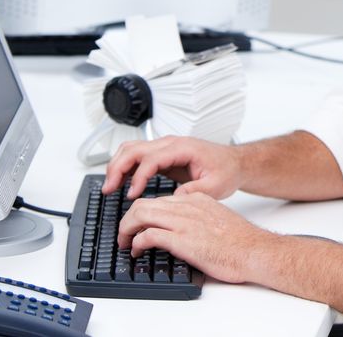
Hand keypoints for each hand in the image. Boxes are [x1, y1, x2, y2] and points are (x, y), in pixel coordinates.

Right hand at [102, 135, 241, 199]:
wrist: (233, 162)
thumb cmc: (226, 171)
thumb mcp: (216, 186)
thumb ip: (195, 192)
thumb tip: (173, 199)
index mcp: (183, 148)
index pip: (151, 158)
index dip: (138, 176)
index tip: (131, 195)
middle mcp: (171, 144)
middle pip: (135, 149)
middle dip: (118, 167)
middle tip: (108, 189)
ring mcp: (165, 147)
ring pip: (132, 149)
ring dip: (117, 165)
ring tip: (109, 186)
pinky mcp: (163, 155)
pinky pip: (138, 156)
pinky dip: (125, 167)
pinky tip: (121, 182)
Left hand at [117, 191, 271, 282]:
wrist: (255, 250)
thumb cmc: (240, 241)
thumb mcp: (215, 219)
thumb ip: (196, 219)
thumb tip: (181, 231)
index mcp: (195, 199)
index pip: (159, 199)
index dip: (142, 213)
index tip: (138, 225)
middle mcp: (187, 206)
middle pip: (144, 203)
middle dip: (127, 219)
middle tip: (124, 235)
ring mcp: (184, 221)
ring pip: (141, 214)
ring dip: (126, 229)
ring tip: (125, 242)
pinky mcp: (182, 239)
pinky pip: (149, 235)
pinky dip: (137, 242)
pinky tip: (137, 250)